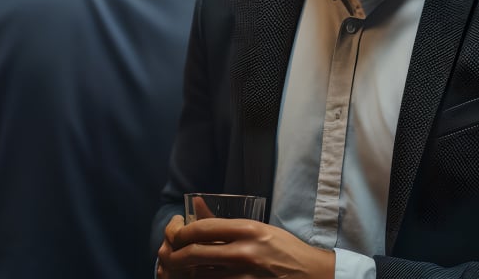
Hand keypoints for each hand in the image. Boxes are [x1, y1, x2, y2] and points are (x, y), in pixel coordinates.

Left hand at [157, 216, 334, 278]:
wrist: (311, 275)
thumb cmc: (284, 249)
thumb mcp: (258, 228)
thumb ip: (225, 222)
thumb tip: (196, 206)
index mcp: (248, 230)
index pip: (203, 228)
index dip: (181, 232)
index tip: (175, 234)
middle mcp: (245, 252)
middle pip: (194, 254)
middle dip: (174, 255)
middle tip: (167, 255)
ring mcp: (245, 277)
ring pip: (199, 276)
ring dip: (184, 274)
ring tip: (178, 270)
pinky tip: (198, 278)